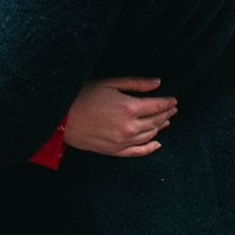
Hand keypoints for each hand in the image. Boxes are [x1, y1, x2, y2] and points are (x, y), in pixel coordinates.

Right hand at [63, 77, 177, 156]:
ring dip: (160, 127)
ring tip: (166, 121)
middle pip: (156, 121)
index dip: (168, 102)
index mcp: (129, 107)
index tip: (174, 100)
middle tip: (173, 109)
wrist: (60, 117)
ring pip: (150, 135)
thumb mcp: (109, 83)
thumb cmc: (81, 95)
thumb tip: (158, 83)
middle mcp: (129, 127)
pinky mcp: (113, 151)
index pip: (157, 106)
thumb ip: (136, 83)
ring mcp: (122, 141)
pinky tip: (158, 143)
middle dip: (166, 114)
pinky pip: (138, 152)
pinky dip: (150, 148)